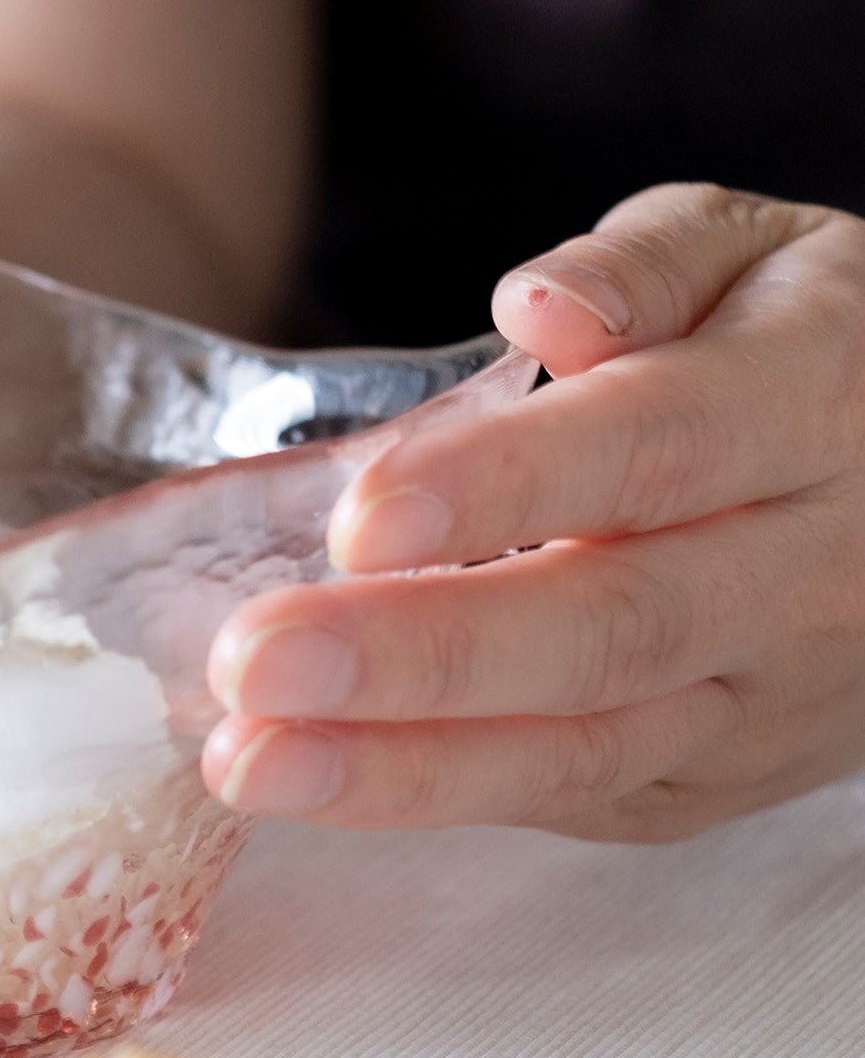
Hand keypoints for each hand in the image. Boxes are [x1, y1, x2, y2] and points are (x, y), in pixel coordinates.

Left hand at [201, 183, 864, 840]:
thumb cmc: (808, 359)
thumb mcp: (761, 259)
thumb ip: (650, 265)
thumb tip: (538, 300)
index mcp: (811, 411)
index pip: (651, 450)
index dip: (504, 488)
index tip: (359, 519)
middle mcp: (802, 575)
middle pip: (607, 628)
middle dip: (418, 659)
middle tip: (254, 666)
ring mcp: (761, 699)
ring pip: (585, 749)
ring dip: (399, 770)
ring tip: (249, 763)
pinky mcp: (708, 781)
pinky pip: (572, 797)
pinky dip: (431, 798)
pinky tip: (309, 781)